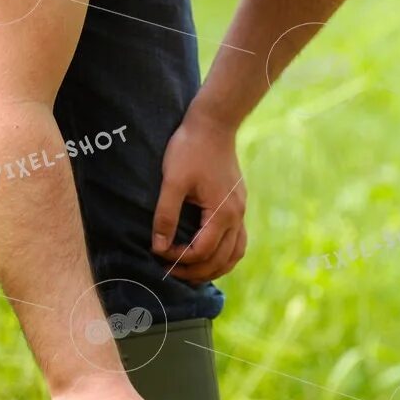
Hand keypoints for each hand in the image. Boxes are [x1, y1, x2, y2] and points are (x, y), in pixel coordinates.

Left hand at [152, 110, 246, 282]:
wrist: (214, 126)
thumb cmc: (190, 150)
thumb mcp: (171, 182)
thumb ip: (165, 216)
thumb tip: (158, 246)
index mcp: (222, 212)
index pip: (203, 251)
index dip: (179, 258)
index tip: (159, 254)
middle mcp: (236, 216)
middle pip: (221, 259)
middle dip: (196, 271)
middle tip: (171, 272)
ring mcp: (241, 212)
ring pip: (235, 254)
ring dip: (216, 268)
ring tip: (193, 273)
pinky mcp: (238, 206)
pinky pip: (238, 241)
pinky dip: (226, 255)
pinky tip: (211, 255)